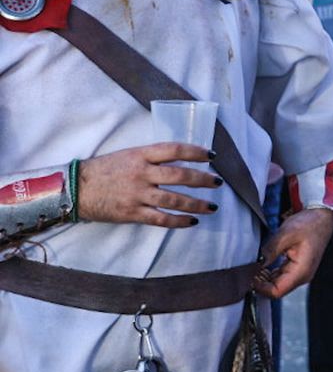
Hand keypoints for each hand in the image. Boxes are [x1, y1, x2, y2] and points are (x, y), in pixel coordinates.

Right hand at [76, 143, 221, 227]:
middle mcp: (141, 173)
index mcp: (140, 155)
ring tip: (212, 207)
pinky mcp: (132, 213)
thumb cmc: (103, 170)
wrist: (75, 188)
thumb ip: (151, 157)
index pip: (174, 150)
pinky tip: (191, 221)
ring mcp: (137, 194)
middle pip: (180, 175)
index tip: (212, 156)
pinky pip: (160, 219)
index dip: (196, 152)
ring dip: (197, 204)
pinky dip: (178, 221)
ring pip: (174, 200)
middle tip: (218, 183)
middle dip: (203, 180)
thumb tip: (180, 160)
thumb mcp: (127, 155)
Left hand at [253, 207, 332, 297]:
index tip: (250, 277)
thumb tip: (257, 262)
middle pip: (277, 290)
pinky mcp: (297, 269)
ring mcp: (300, 273)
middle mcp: (303, 276)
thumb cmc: (310, 224)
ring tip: (255, 266)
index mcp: (301, 271)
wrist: (322, 218)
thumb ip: (270, 250)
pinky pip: (281, 278)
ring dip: (264, 279)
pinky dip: (270, 274)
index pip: (277, 292)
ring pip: (277, 285)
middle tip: (249, 270)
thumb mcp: (286, 234)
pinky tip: (263, 265)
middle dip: (261, 283)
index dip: (260, 287)